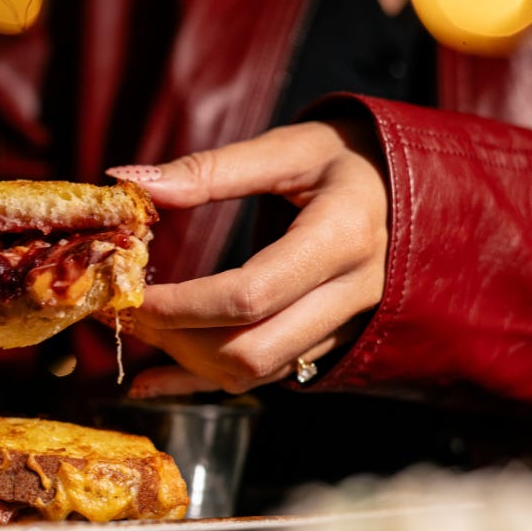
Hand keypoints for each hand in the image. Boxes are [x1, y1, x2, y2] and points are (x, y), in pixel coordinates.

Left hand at [106, 120, 387, 394]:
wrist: (408, 187)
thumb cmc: (347, 157)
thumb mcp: (288, 147)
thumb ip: (210, 170)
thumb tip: (130, 181)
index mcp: (340, 239)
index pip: (249, 295)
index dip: (179, 304)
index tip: (128, 290)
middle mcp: (350, 295)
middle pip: (251, 348)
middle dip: (175, 338)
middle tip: (123, 311)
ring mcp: (342, 327)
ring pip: (256, 371)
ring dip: (186, 361)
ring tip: (136, 329)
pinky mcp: (327, 341)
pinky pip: (262, 377)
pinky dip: (202, 383)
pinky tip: (151, 382)